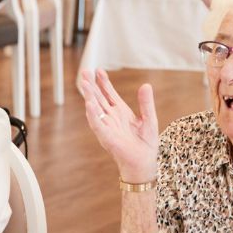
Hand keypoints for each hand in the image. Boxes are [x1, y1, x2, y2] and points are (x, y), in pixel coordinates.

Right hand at [76, 69, 158, 183]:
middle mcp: (111, 117)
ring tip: (84, 83)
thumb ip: (146, 103)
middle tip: (85, 71)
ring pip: (95, 108)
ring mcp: (107, 126)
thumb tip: (146, 85)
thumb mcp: (149, 119)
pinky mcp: (106, 137)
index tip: (98, 69)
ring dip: (89, 96)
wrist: (144, 163)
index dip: (103, 82)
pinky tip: (89, 103)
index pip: (109, 93)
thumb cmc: (145, 144)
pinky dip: (92, 114)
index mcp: (121, 111)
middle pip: (99, 98)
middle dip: (92, 85)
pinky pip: (97, 124)